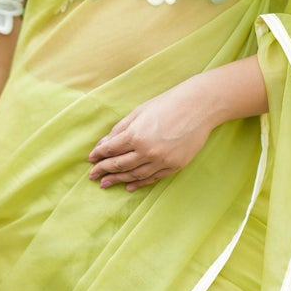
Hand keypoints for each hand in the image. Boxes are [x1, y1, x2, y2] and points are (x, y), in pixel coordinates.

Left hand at [88, 79, 216, 191]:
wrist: (199, 107)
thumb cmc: (168, 104)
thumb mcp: (139, 111)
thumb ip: (120, 129)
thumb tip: (104, 143)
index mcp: (136, 135)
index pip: (111, 149)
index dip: (99, 155)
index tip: (91, 159)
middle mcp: (147, 151)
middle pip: (119, 165)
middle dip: (104, 170)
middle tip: (93, 176)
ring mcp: (161, 161)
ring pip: (134, 175)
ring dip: (118, 180)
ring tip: (106, 183)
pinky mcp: (174, 166)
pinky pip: (152, 178)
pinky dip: (139, 183)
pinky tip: (129, 186)